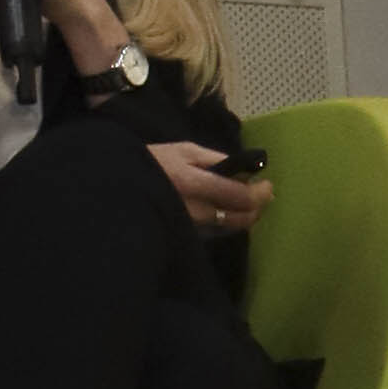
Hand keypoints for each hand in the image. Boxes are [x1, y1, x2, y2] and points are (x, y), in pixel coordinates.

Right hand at [148, 140, 270, 233]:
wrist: (120, 187)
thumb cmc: (153, 162)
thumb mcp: (183, 150)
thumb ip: (215, 159)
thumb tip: (242, 168)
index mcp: (196, 184)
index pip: (240, 197)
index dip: (260, 193)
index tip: (267, 184)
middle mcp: (198, 212)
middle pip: (241, 219)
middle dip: (257, 208)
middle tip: (262, 195)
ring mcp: (193, 228)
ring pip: (231, 228)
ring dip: (244, 216)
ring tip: (245, 203)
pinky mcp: (188, 237)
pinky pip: (217, 232)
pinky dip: (227, 222)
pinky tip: (226, 212)